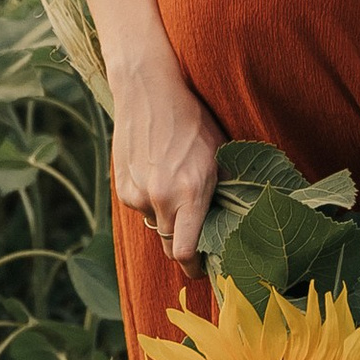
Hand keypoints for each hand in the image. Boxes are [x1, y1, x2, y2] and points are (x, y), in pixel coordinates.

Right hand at [110, 52, 223, 266]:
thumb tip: (237, 220)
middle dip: (185, 245)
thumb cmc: (192, 120)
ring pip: (156, 225)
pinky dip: (151, 202)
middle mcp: (161, 198)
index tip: (204, 268)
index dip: (195, 267)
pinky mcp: (122, 188)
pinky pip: (141, 208)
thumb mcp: (220, 153)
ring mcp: (138, 194)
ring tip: (178, 189)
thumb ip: (224, 189)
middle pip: (171, 245)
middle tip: (199, 236)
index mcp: (190, 193)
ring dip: (167, 219)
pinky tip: (159, 175)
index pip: (187, 252)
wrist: (149, 91)